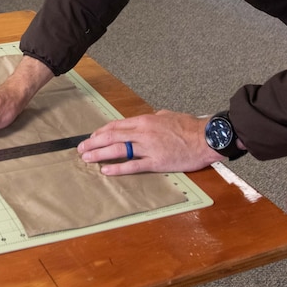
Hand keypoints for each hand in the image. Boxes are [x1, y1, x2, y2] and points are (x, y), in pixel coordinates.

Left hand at [77, 110, 217, 174]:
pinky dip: (117, 168)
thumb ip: (153, 118)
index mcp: (145, 120)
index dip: (101, 131)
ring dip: (99, 154)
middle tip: (81, 148)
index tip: (92, 136)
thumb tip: (146, 119)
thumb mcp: (167, 115)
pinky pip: (132, 166)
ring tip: (87, 158)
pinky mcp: (156, 162)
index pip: (116, 125)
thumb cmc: (189, 126)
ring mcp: (148, 148)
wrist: (205, 138)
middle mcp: (143, 132)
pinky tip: (105, 170)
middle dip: (94, 142)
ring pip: (118, 150)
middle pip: (112, 136)